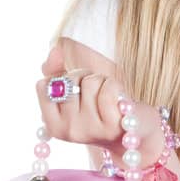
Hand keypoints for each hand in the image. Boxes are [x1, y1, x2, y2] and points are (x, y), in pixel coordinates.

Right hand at [35, 42, 165, 161]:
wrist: (135, 129)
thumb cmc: (101, 105)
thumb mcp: (75, 89)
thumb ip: (56, 68)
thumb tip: (54, 51)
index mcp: (53, 124)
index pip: (44, 85)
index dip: (63, 78)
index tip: (77, 91)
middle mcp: (68, 129)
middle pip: (68, 80)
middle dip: (84, 76)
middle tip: (95, 94)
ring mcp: (89, 130)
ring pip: (89, 83)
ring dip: (102, 81)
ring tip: (108, 97)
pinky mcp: (110, 126)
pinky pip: (108, 89)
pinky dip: (116, 87)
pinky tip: (119, 100)